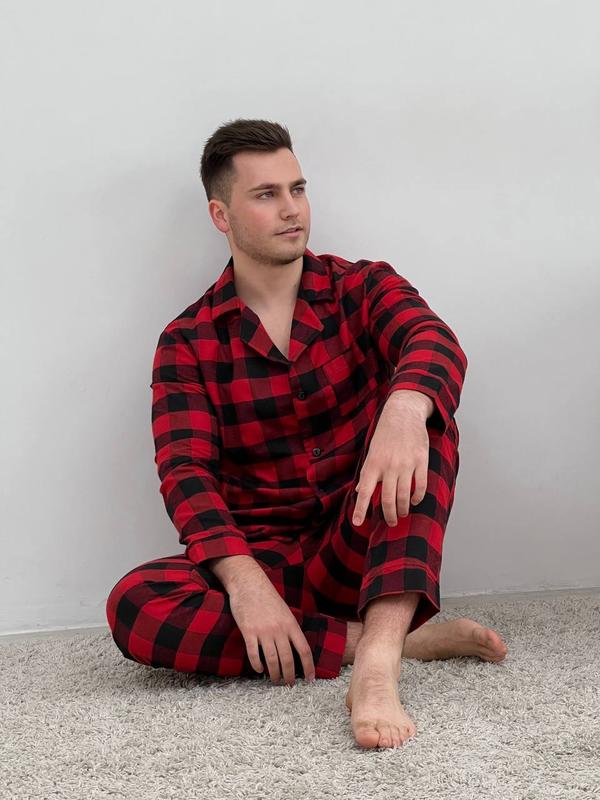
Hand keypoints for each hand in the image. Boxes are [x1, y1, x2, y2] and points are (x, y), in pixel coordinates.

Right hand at [228, 577, 315, 685]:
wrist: (249, 583)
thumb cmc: (267, 597)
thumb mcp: (285, 611)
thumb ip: (290, 628)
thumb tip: (296, 648)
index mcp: (291, 624)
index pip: (304, 650)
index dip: (309, 667)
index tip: (310, 679)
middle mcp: (279, 629)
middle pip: (288, 659)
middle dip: (290, 675)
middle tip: (289, 685)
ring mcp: (263, 631)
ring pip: (272, 660)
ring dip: (274, 674)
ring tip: (275, 681)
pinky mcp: (248, 631)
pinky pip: (253, 654)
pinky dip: (257, 665)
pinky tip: (259, 670)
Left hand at [352, 392, 430, 526]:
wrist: (403, 413)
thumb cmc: (385, 434)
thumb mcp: (371, 452)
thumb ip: (367, 473)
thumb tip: (359, 491)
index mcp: (373, 463)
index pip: (364, 491)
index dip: (360, 508)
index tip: (357, 522)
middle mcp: (388, 465)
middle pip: (387, 499)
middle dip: (389, 515)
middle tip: (390, 522)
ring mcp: (405, 464)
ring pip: (404, 495)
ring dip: (403, 509)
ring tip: (402, 513)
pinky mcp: (420, 461)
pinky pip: (421, 485)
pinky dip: (418, 497)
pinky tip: (415, 501)